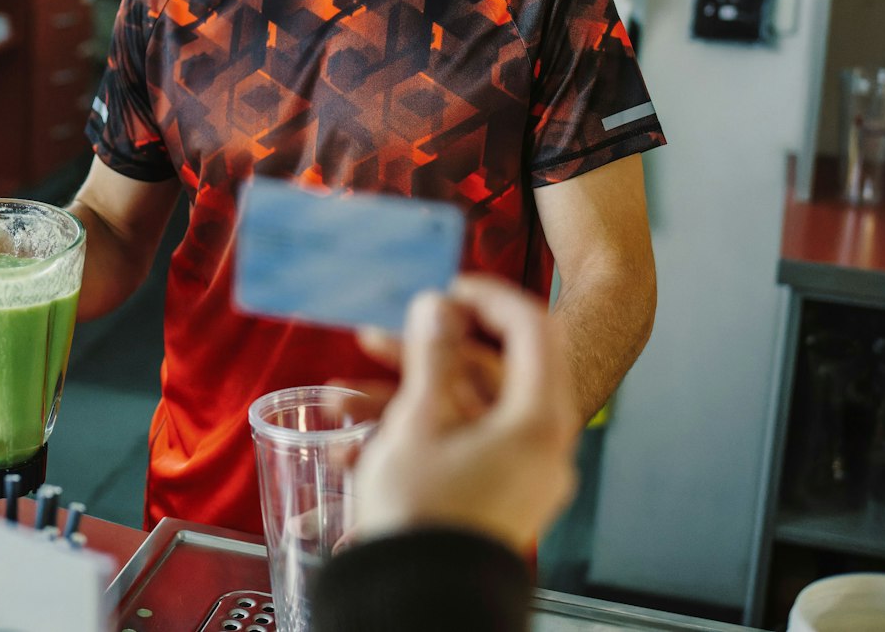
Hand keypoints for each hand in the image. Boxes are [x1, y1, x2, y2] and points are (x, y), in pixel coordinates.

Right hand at [349, 275, 578, 553]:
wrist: (418, 604)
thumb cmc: (424, 518)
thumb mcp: (419, 421)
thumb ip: (431, 355)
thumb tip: (437, 307)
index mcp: (539, 422)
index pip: (532, 330)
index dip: (488, 297)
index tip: (446, 285)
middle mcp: (542, 448)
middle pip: (492, 375)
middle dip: (425, 355)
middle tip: (377, 339)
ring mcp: (521, 476)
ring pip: (466, 414)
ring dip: (406, 398)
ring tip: (342, 398)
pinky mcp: (496, 498)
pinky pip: (461, 447)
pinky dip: (416, 435)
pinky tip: (355, 443)